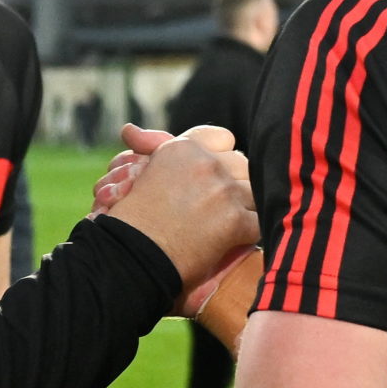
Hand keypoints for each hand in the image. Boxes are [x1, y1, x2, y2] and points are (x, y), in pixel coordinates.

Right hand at [96, 125, 256, 315]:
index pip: (223, 138)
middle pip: (243, 165)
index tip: (213, 175)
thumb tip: (130, 131)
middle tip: (220, 205)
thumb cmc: (130, 221)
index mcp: (182, 148)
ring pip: (254, 192)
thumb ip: (148, 148)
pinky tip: (232, 242)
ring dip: (244, 208)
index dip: (222, 157)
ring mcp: (222, 191)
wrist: (129, 257)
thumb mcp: (136, 175)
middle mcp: (205, 163)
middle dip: (235, 183)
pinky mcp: (234, 220)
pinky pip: (258, 223)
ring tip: (225, 224)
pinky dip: (248, 234)